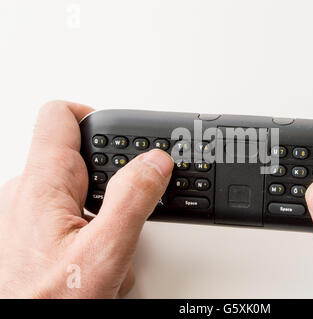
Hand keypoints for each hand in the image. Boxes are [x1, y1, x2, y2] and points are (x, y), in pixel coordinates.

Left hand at [0, 101, 173, 297]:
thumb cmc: (49, 303)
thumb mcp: (104, 252)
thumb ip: (133, 198)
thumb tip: (155, 162)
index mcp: (42, 184)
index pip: (60, 117)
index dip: (95, 115)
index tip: (124, 137)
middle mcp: (30, 193)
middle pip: (80, 156)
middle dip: (115, 178)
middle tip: (136, 199)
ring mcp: (31, 215)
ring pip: (82, 190)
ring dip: (109, 210)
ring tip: (118, 241)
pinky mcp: (37, 233)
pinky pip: (74, 213)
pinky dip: (97, 226)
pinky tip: (105, 254)